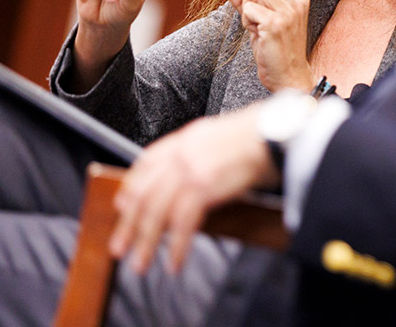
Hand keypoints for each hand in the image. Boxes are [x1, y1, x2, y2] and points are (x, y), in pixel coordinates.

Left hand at [108, 105, 277, 273]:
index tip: (122, 207)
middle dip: (128, 225)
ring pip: (156, 212)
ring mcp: (190, 170)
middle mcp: (181, 154)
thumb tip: (193, 179)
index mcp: (184, 140)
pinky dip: (176, 246)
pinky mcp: (204, 187)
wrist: (275, 132)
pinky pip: (182, 223)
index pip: (145, 165)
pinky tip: (174, 261)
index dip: (130, 189)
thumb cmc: (259, 136)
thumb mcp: (220, 136)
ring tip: (141, 263)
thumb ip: (200, 154)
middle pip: (144, 194)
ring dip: (146, 243)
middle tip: (119, 247)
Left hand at [219, 0, 314, 91]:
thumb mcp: (258, 18)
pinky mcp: (276, 24)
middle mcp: (296, 0)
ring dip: (246, 8)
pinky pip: (248, 9)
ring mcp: (288, 12)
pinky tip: (256, 33)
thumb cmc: (274, 48)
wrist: (288, 76)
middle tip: (248, 15)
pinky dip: (246, 21)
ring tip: (255, 25)